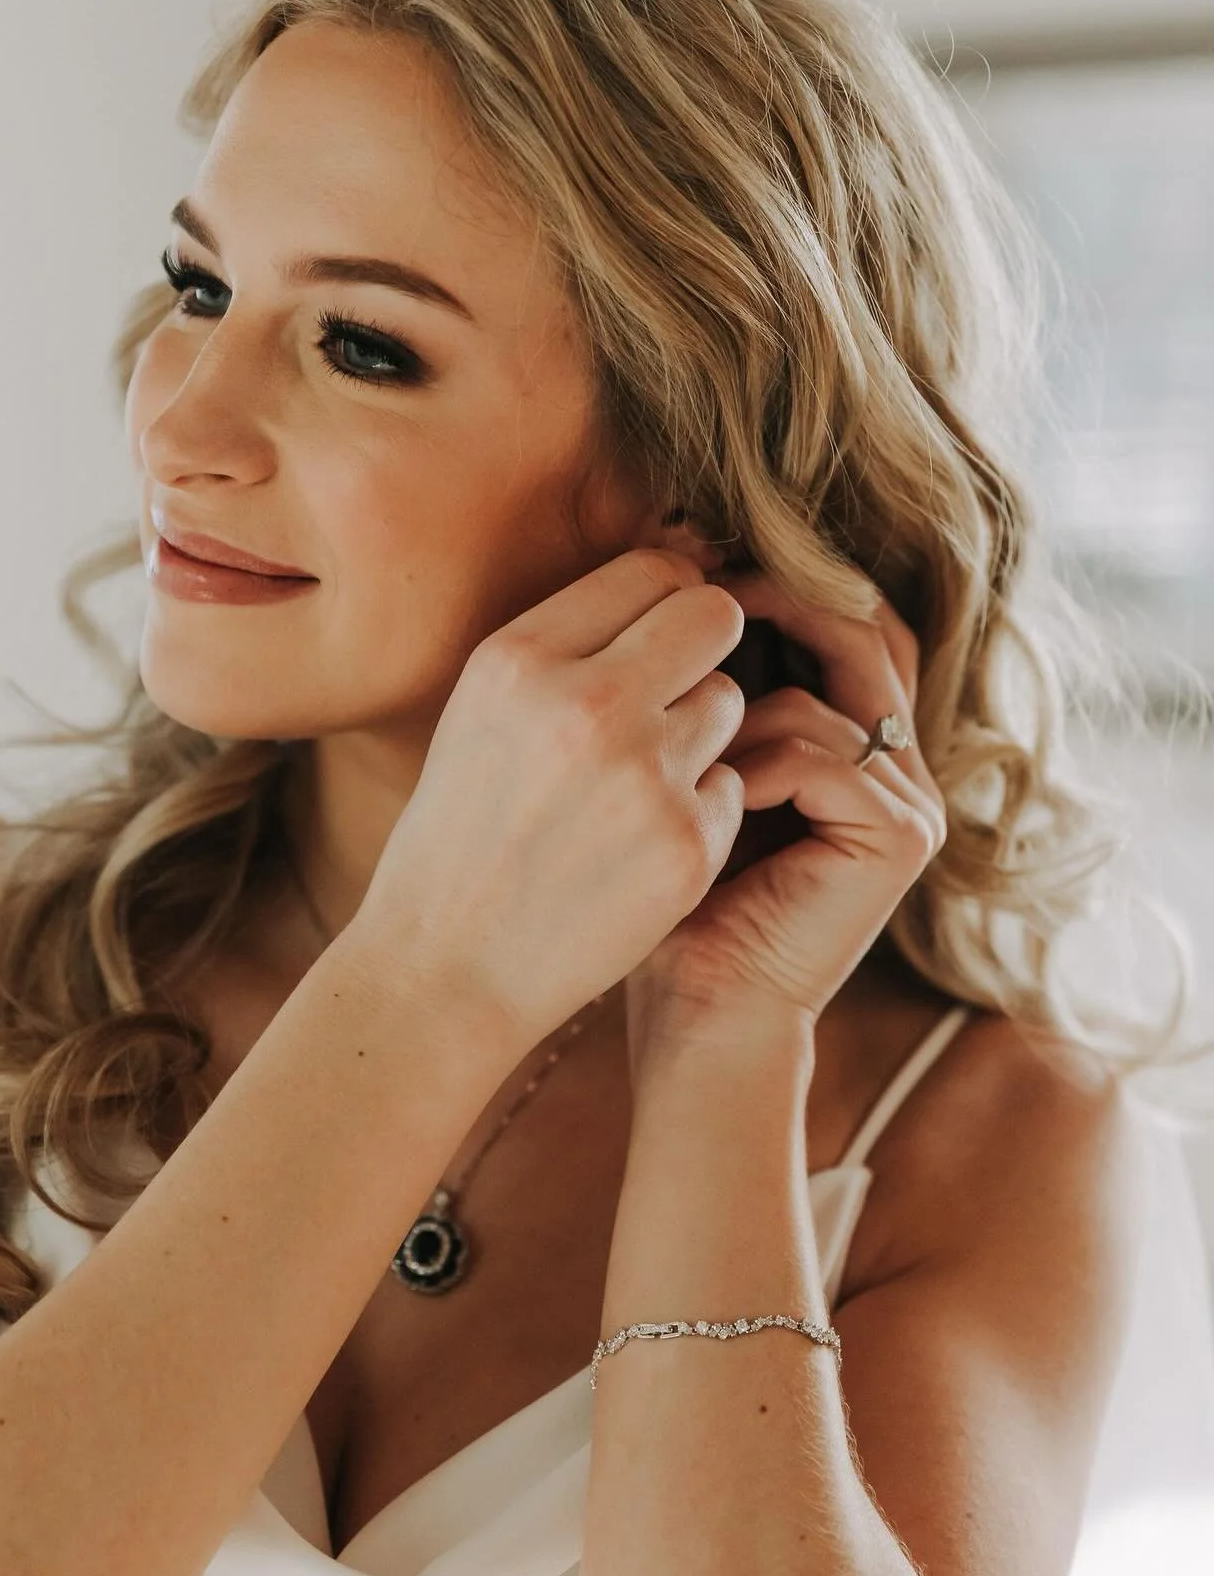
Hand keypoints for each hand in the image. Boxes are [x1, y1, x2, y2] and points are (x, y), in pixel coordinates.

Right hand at [353, 547, 746, 1059]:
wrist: (445, 970)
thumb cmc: (459, 837)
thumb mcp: (478, 715)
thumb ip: (563, 650)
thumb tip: (667, 587)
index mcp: (520, 659)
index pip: (649, 571)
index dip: (666, 599)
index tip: (659, 633)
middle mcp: (586, 703)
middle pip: (713, 616)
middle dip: (703, 647)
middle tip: (676, 689)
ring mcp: (644, 775)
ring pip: (729, 702)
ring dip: (698, 733)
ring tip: (634, 784)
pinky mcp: (686, 844)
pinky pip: (730, 786)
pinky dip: (696, 811)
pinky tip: (638, 848)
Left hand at [623, 567, 946, 1071]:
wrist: (695, 1009)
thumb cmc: (667, 898)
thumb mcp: (679, 774)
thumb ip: (701, 694)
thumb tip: (675, 575)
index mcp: (853, 744)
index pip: (843, 626)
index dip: (780, 586)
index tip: (692, 566)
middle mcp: (896, 765)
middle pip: (862, 634)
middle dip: (777, 606)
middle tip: (699, 593)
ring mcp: (909, 800)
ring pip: (821, 699)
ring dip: (734, 721)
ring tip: (682, 767)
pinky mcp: (901, 835)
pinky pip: (822, 752)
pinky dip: (754, 768)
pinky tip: (711, 805)